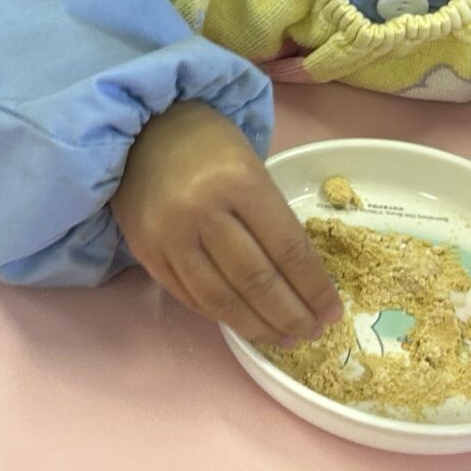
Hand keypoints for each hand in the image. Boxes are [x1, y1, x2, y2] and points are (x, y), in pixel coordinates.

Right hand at [110, 101, 342, 343]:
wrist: (138, 132)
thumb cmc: (207, 144)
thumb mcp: (250, 163)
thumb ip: (270, 215)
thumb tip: (301, 277)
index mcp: (239, 181)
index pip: (287, 248)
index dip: (314, 287)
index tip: (332, 312)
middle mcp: (202, 211)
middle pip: (257, 280)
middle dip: (291, 315)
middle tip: (313, 333)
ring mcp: (169, 235)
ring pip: (222, 298)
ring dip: (258, 326)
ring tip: (283, 338)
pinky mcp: (146, 251)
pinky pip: (189, 296)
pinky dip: (221, 315)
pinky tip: (243, 323)